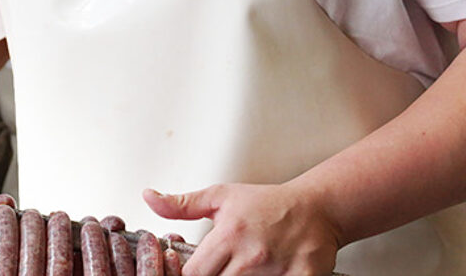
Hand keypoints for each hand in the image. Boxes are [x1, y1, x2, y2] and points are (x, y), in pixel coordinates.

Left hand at [143, 182, 340, 275]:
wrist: (316, 207)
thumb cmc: (267, 204)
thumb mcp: (221, 197)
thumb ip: (182, 205)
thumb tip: (148, 198)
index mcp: (229, 235)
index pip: (193, 274)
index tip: (192, 271)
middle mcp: (251, 255)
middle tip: (221, 269)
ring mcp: (277, 270)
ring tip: (241, 270)